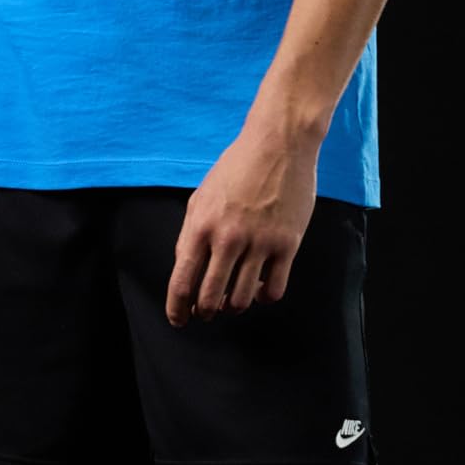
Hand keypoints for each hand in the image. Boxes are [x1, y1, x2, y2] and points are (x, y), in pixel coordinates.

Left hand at [166, 120, 318, 324]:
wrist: (279, 144)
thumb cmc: (237, 167)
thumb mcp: (200, 197)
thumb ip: (190, 234)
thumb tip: (185, 269)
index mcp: (201, 226)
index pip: (182, 281)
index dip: (177, 309)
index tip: (179, 319)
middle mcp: (228, 238)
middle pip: (210, 297)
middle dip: (205, 312)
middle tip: (206, 313)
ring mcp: (259, 243)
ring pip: (242, 299)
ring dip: (233, 307)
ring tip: (232, 302)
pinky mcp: (287, 244)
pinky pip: (274, 289)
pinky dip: (263, 298)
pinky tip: (259, 290)